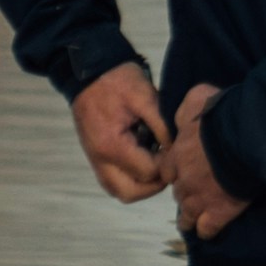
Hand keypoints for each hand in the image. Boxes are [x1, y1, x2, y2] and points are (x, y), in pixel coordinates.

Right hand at [68, 66, 169, 202]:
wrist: (89, 71)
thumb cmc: (118, 80)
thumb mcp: (146, 97)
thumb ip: (162, 126)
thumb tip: (176, 148)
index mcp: (112, 145)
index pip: (148, 173)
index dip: (167, 164)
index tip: (175, 147)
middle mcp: (100, 159)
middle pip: (131, 193)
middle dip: (154, 184)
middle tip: (167, 163)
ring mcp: (95, 161)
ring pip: (120, 191)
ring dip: (142, 185)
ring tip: (156, 162)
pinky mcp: (95, 157)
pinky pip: (113, 181)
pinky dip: (130, 179)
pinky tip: (143, 159)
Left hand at [167, 86, 248, 240]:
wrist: (243, 137)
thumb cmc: (221, 115)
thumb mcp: (196, 98)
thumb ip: (185, 110)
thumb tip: (181, 117)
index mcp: (177, 155)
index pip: (167, 170)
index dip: (175, 171)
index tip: (183, 171)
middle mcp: (183, 180)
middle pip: (178, 193)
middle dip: (185, 192)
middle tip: (197, 191)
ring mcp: (199, 199)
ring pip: (187, 216)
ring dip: (190, 217)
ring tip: (195, 220)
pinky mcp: (218, 213)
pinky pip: (207, 229)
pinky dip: (207, 230)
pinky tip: (210, 230)